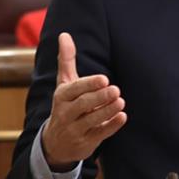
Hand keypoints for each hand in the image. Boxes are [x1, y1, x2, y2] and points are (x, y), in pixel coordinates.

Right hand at [41, 33, 127, 169]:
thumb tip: (64, 34)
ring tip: (121, 102)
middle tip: (116, 90)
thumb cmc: (65, 105)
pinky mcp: (86, 142)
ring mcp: (75, 129)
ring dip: (107, 111)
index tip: (104, 79)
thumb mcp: (64, 84)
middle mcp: (65, 113)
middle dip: (100, 97)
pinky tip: (122, 117)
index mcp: (62, 96)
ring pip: (91, 120)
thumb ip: (66, 60)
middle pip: (83, 105)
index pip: (74, 89)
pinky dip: (111, 126)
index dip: (89, 84)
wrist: (55, 143)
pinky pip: (99, 134)